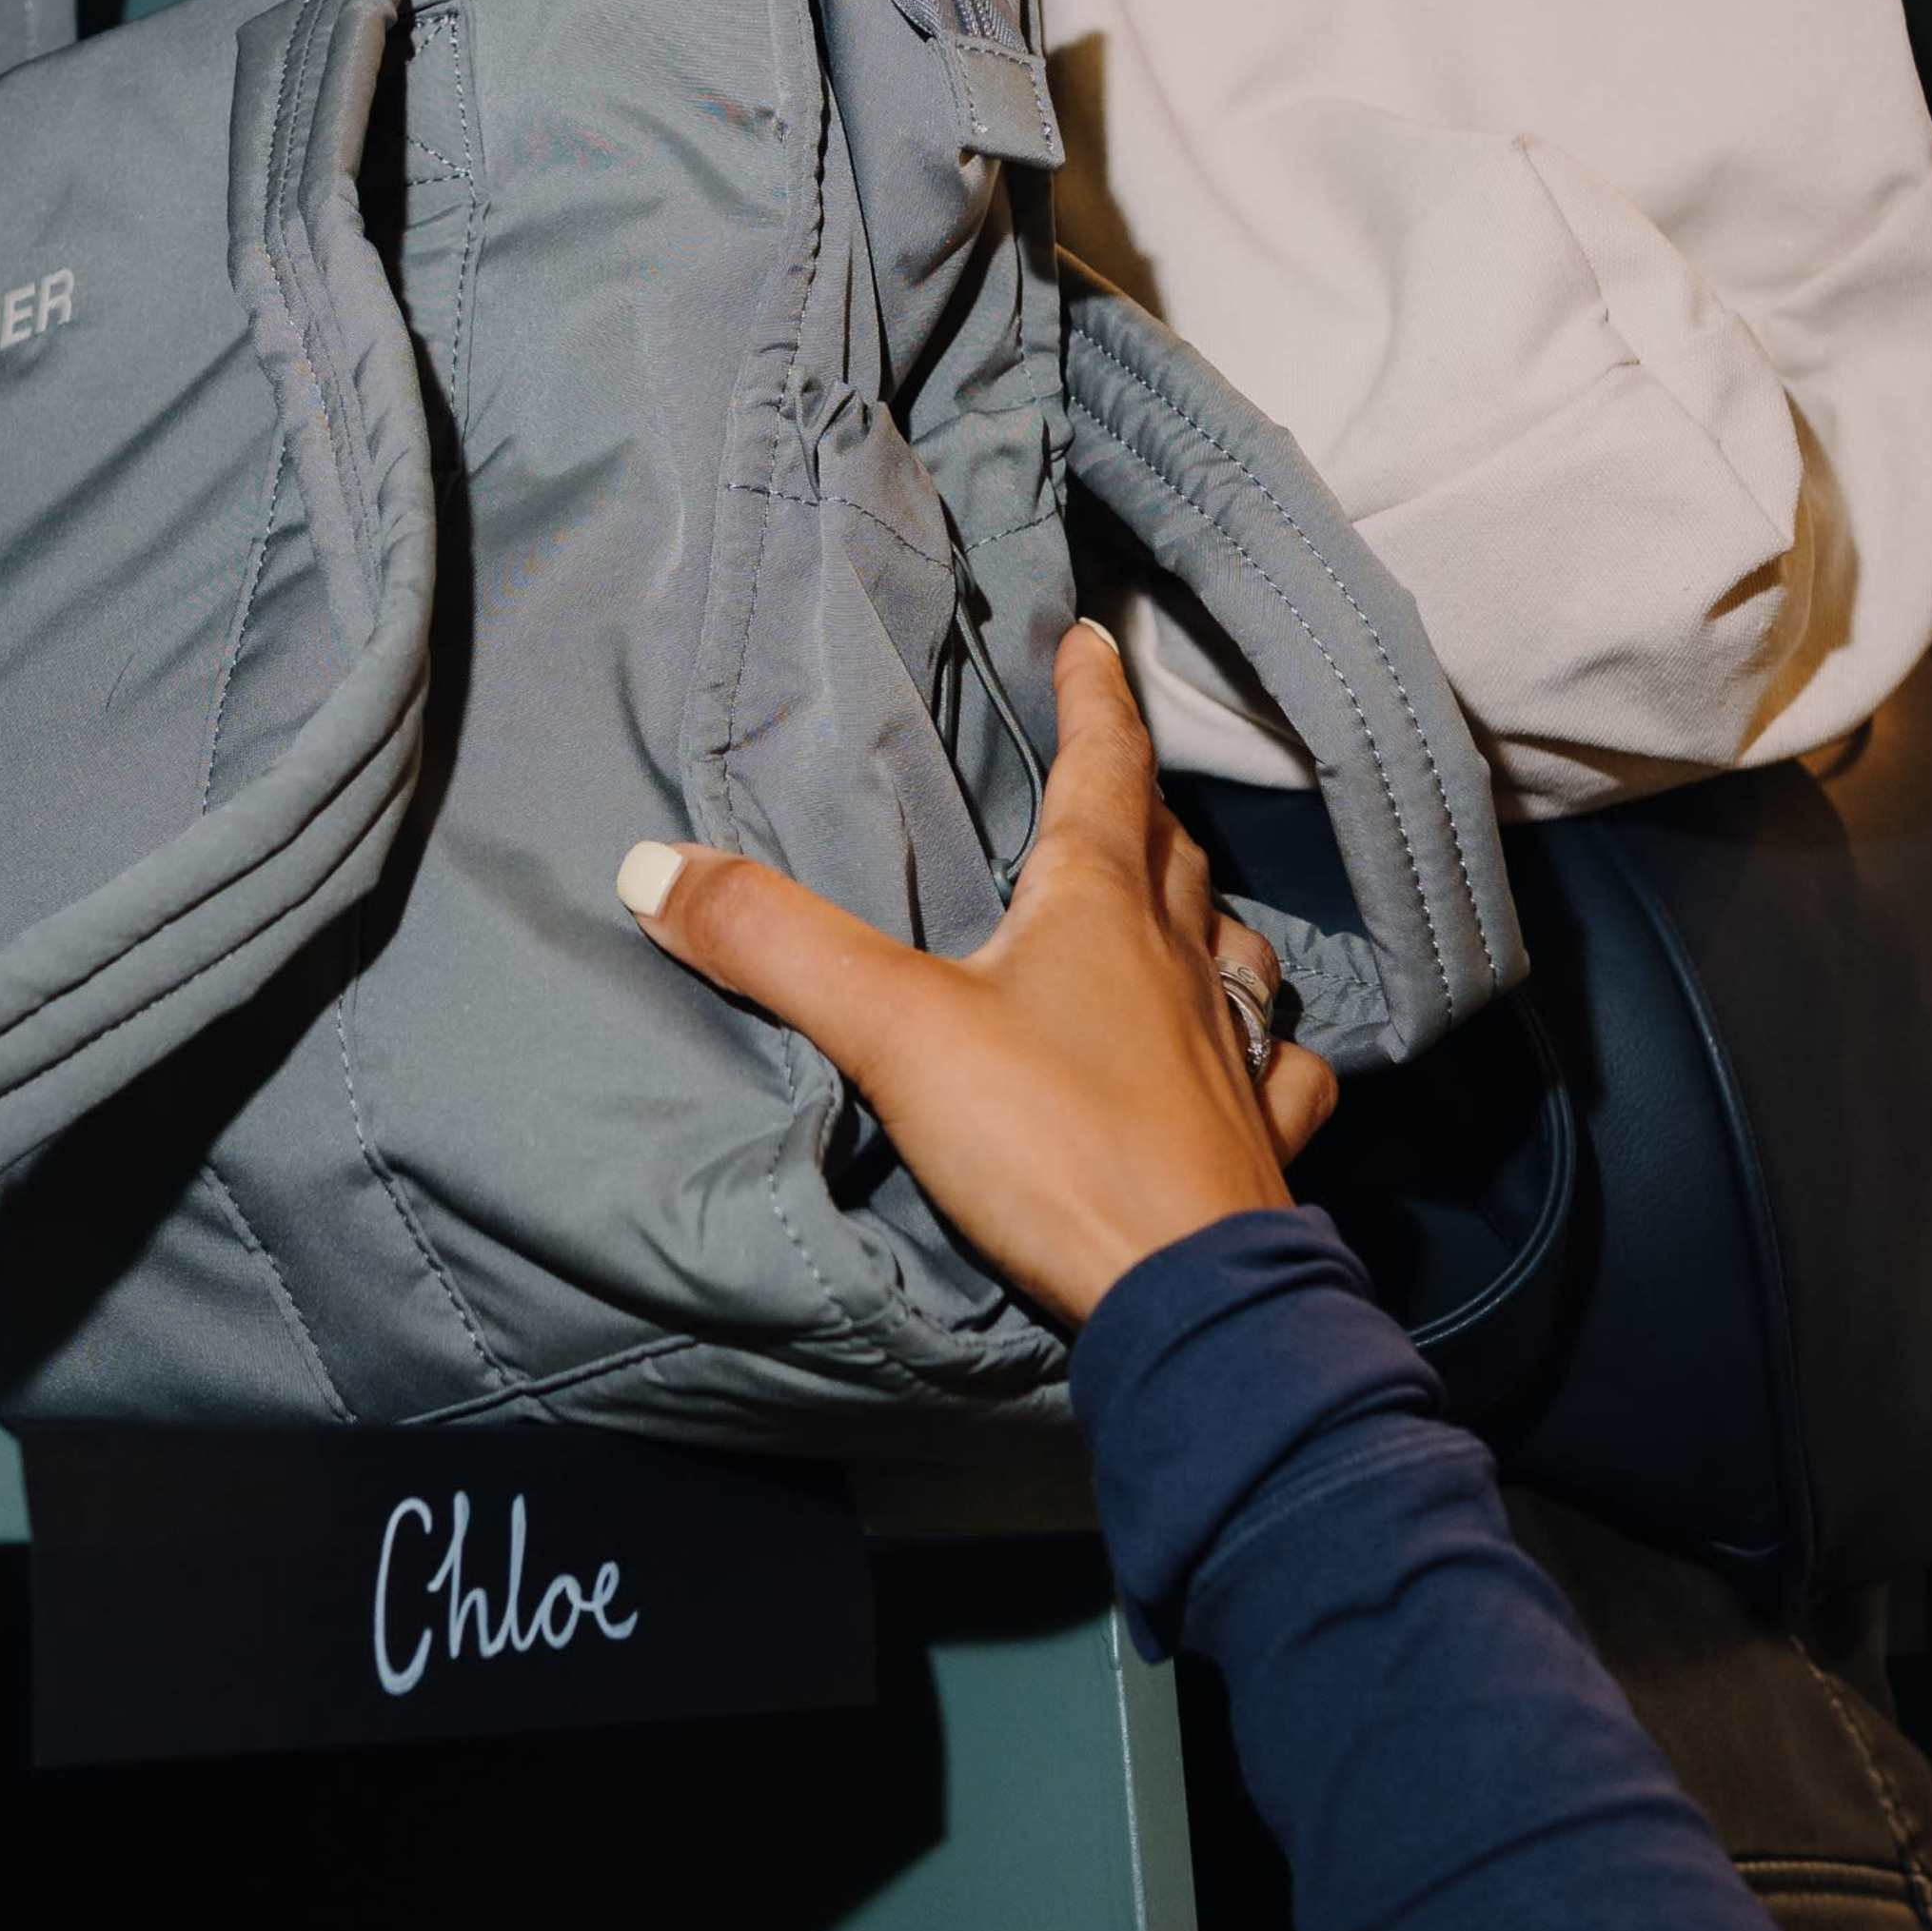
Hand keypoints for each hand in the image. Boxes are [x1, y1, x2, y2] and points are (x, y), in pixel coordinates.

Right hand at [616, 620, 1337, 1328]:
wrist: (1186, 1291)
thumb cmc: (1051, 1142)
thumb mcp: (893, 1031)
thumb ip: (776, 945)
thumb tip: (650, 866)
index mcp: (1101, 907)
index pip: (1106, 769)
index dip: (1093, 697)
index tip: (1087, 639)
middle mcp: (1184, 960)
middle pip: (1169, 852)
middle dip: (1139, 798)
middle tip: (1117, 768)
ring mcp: (1236, 1050)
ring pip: (1235, 951)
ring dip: (1207, 914)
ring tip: (1181, 906)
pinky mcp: (1262, 1140)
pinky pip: (1281, 1072)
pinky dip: (1269, 1050)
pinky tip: (1260, 1061)